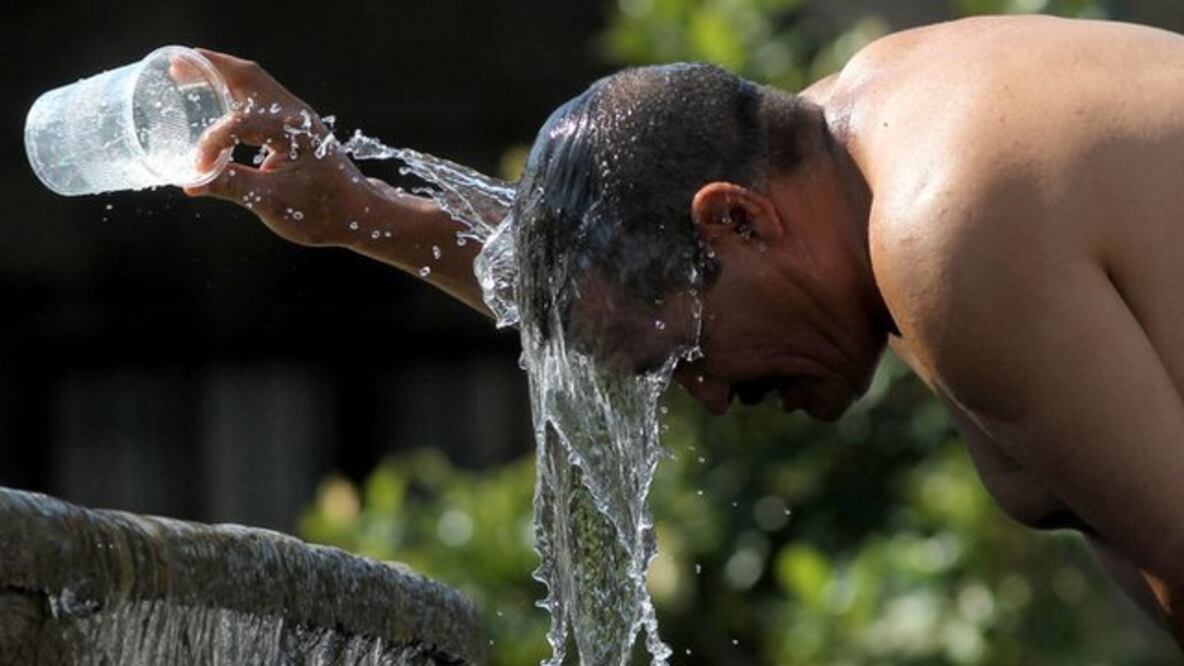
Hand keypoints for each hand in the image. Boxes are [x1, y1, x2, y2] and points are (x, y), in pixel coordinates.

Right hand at [183, 49, 373, 247]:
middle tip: (176, 67)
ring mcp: (298, 117)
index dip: (212, 142)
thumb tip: (191, 183)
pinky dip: (235, 91)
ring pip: (255, 82)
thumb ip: (232, 187)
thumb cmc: (323, 210)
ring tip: (188, 73)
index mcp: (292, 131)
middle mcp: (296, 114)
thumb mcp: (273, 203)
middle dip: (210, 69)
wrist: (358, 213)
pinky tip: (216, 100)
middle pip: (248, 77)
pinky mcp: (296, 126)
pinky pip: (261, 97)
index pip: (239, 122)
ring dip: (222, 75)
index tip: (198, 168)